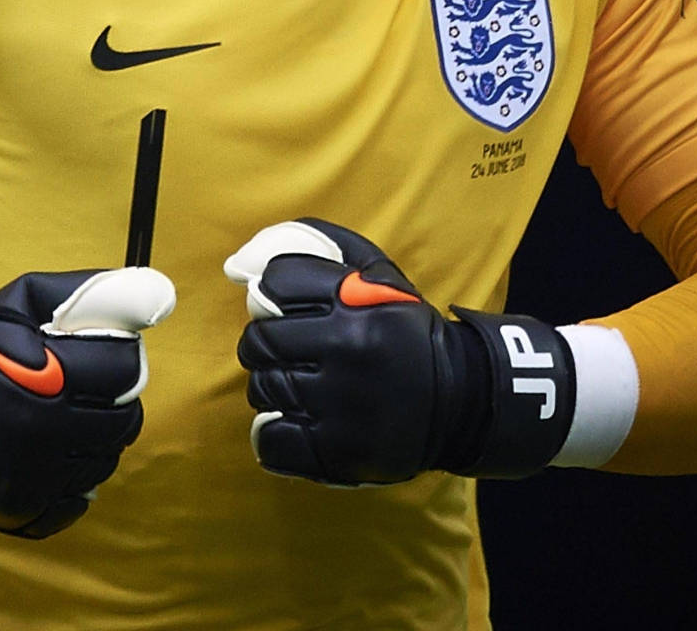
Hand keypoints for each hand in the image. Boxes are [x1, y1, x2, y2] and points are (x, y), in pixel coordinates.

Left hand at [223, 218, 573, 484]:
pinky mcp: (341, 452)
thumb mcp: (374, 270)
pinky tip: (299, 423)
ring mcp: (343, 404)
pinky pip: (271, 441)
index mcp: (356, 300)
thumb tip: (235, 265)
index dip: (275, 294)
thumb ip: (310, 245)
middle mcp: (348, 349)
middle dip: (267, 343)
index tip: (290, 308)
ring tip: (302, 387)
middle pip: (259, 339)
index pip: (276, 281)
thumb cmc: (401, 328)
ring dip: (273, 387)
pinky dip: (274, 434)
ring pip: (263, 389)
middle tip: (291, 352)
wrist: (460, 399)